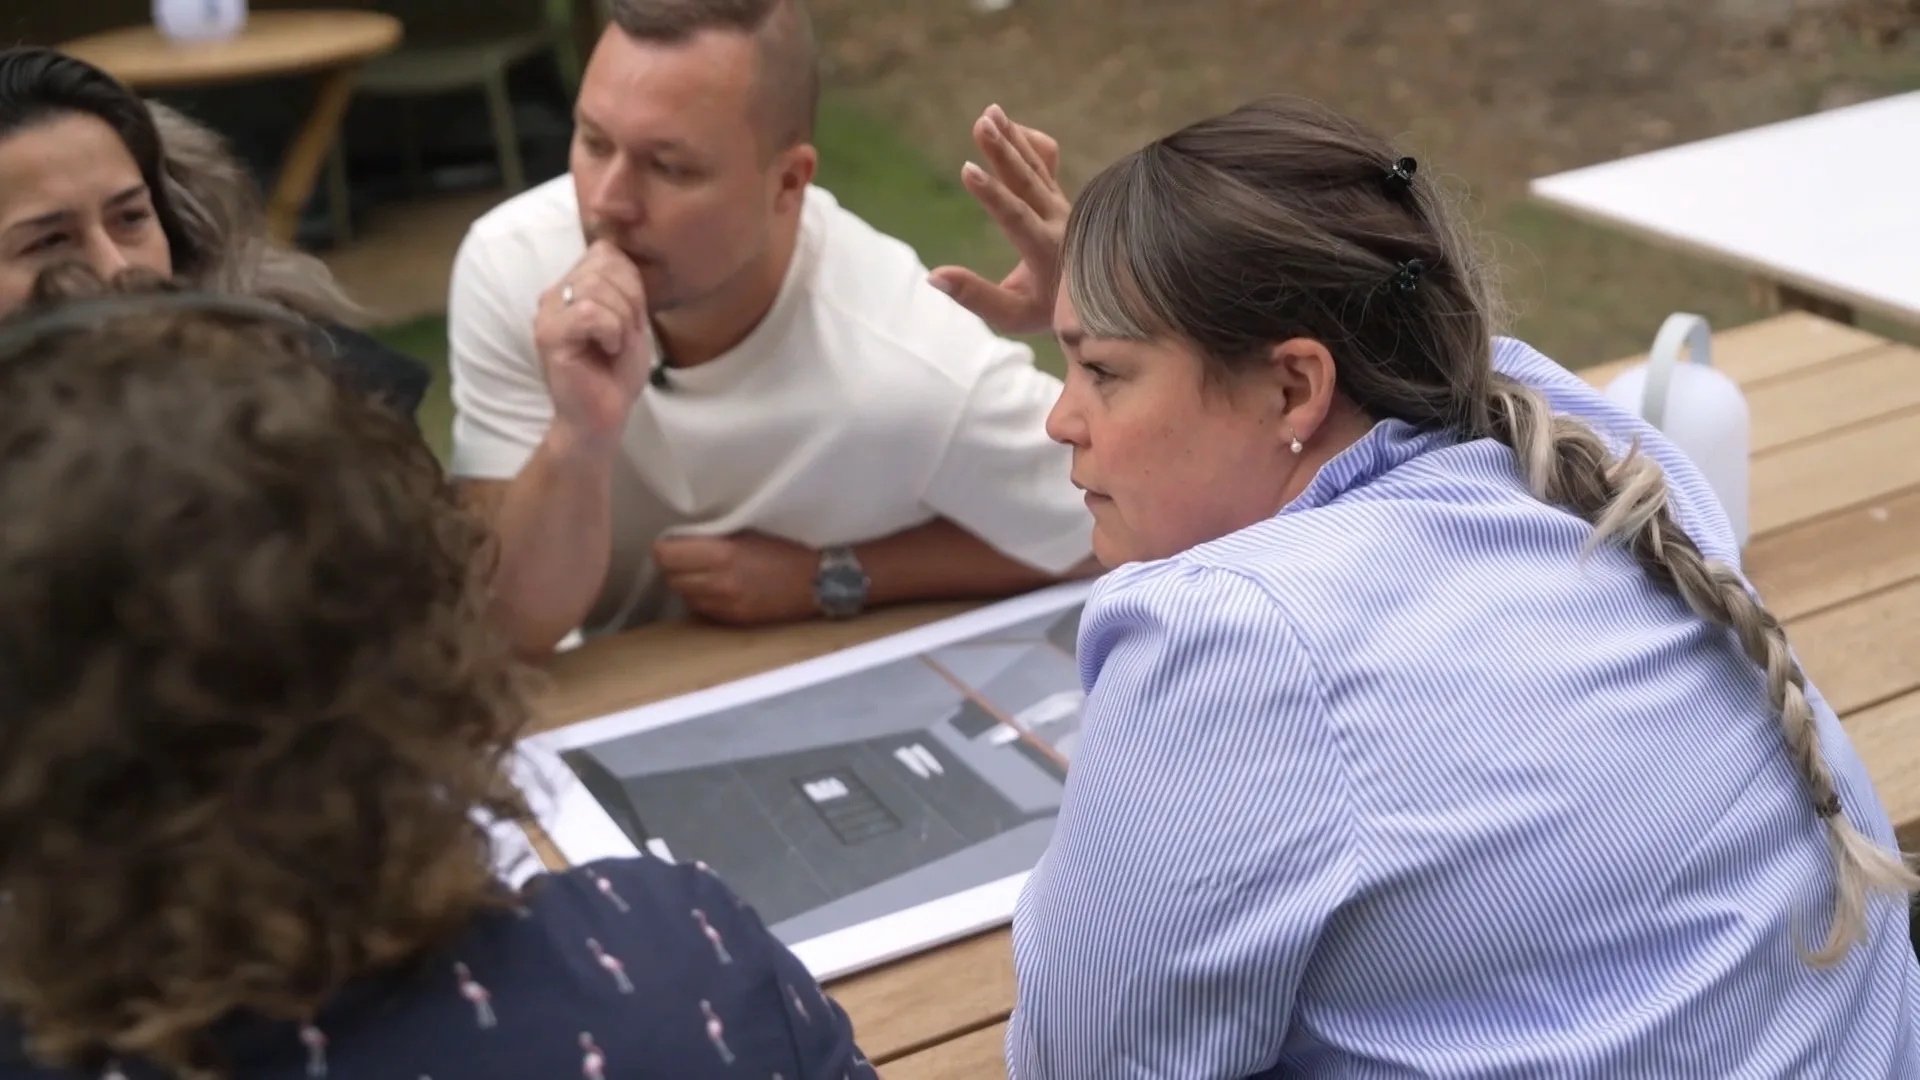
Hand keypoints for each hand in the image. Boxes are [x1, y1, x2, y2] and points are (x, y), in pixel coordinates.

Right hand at [533, 240, 652, 442]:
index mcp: (572, 286)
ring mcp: (547, 313)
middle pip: (604, 266)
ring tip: (613, 345)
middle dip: (630, 302)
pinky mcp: (549, 335)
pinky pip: (589, 312)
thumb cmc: (616, 372)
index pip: (606, 252)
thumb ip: (624, 284)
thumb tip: (615, 248)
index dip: (631, 282)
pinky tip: (606, 350)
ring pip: (597, 288)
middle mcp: (555, 294)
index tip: (631, 318)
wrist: (603, 415)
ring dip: (621, 320)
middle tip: (624, 336)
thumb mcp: (631, 318)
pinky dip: (610, 332)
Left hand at [652, 531, 818, 625]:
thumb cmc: (786, 549)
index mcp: (722, 554)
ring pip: (684, 595)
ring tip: (707, 573)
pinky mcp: (732, 621)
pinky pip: (702, 609)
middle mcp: (719, 583)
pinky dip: (704, 599)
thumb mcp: (747, 532)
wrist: (818, 582)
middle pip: (671, 577)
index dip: (666, 547)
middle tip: (690, 556)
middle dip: (676, 566)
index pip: (666, 555)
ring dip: (689, 584)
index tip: (673, 542)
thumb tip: (680, 539)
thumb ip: (712, 538)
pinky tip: (720, 589)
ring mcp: (725, 606)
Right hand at [928, 104, 1068, 336]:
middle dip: (1003, 151)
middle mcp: (1059, 222)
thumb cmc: (1046, 311)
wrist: (1096, 300)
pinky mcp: (1061, 196)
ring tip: (990, 113)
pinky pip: (1048, 162)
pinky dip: (1031, 143)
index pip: (1015, 217)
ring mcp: (1063, 205)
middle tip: (982, 124)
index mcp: (1045, 251)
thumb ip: (974, 296)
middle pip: (1028, 181)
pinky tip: (1010, 128)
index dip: (991, 193)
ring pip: (1037, 166)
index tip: (967, 169)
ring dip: (1013, 138)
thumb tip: (933, 276)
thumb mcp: (1010, 315)